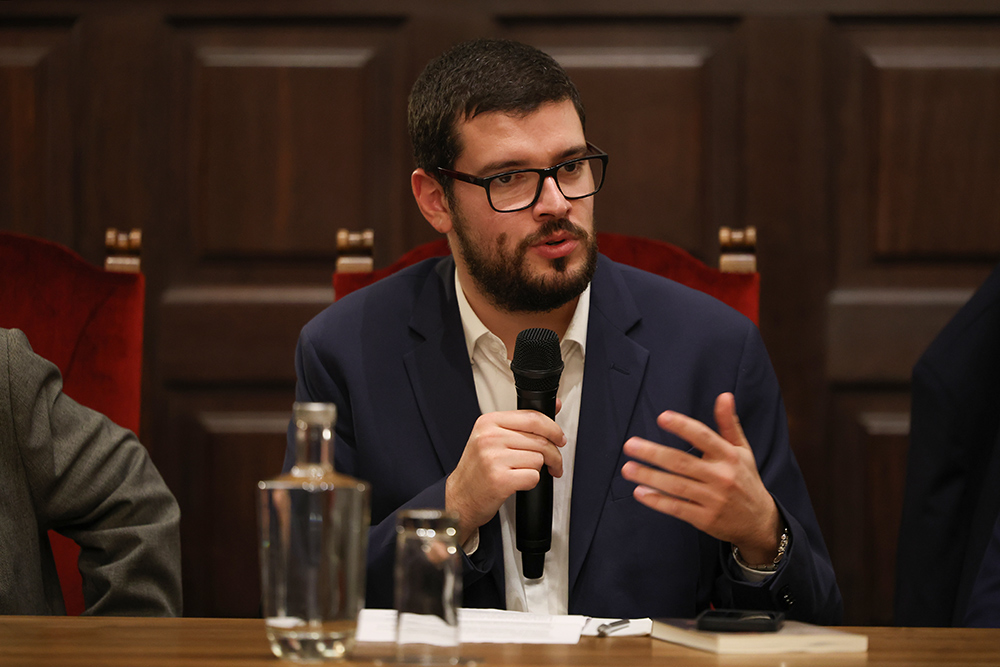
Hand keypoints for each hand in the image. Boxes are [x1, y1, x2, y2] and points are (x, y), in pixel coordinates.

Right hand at [446, 410, 565, 544]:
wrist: (459, 497)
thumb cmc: (477, 469)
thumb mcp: (492, 438)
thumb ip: (522, 422)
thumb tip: (555, 406)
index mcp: (488, 422)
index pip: (532, 417)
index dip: (553, 429)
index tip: (559, 438)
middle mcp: (489, 438)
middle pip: (540, 440)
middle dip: (554, 454)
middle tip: (555, 462)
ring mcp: (493, 458)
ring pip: (538, 459)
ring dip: (540, 469)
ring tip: (529, 473)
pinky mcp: (499, 479)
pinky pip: (533, 476)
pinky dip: (531, 482)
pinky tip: (519, 482)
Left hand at [620, 393, 781, 563]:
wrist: (759, 522)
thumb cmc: (745, 480)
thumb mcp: (742, 450)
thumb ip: (729, 424)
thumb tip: (724, 396)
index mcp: (729, 456)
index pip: (704, 437)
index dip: (683, 426)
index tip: (662, 417)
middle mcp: (721, 477)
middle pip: (682, 462)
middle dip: (654, 453)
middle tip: (630, 445)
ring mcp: (713, 500)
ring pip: (676, 485)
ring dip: (649, 476)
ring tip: (627, 468)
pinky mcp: (705, 519)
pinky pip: (677, 508)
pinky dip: (658, 501)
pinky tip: (640, 492)